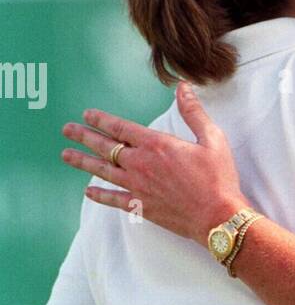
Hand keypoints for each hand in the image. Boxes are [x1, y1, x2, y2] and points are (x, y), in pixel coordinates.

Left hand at [61, 83, 249, 243]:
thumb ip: (193, 112)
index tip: (88, 114)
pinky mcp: (140, 206)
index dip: (102, 120)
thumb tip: (183, 87)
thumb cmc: (218, 178)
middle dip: (84, 137)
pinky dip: (99, 195)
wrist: (217, 216)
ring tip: (66, 155)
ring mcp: (138, 186)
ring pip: (103, 171)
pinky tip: (88, 191)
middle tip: (68, 130)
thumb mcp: (211, 138)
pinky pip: (113, 199)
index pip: (121, 128)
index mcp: (156, 144)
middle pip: (106, 147)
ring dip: (83, 162)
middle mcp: (141, 164)